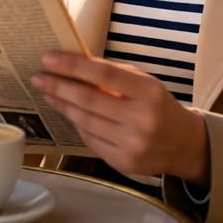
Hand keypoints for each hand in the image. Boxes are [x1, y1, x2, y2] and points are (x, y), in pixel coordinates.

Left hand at [31, 52, 209, 184]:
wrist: (184, 144)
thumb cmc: (159, 105)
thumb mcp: (145, 82)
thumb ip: (114, 74)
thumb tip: (76, 64)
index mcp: (148, 92)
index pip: (104, 75)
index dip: (73, 66)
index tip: (49, 59)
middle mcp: (141, 119)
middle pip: (89, 100)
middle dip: (59, 86)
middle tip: (39, 77)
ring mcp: (131, 145)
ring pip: (85, 122)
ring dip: (62, 105)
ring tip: (48, 92)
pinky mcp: (123, 163)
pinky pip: (91, 140)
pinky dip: (77, 124)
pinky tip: (67, 111)